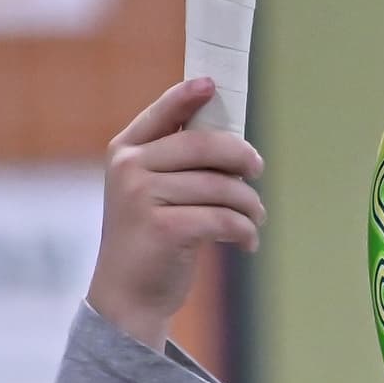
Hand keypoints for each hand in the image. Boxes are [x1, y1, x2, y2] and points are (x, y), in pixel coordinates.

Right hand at [87, 79, 264, 352]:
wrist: (128, 297)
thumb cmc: (151, 242)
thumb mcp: (152, 195)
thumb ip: (177, 165)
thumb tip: (233, 144)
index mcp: (126, 151)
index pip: (162, 112)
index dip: (188, 95)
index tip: (213, 85)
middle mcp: (130, 167)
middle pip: (203, 144)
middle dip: (241, 156)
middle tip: (257, 170)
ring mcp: (142, 196)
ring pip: (221, 186)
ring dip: (250, 204)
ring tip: (255, 220)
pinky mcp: (163, 228)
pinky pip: (223, 219)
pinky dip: (245, 232)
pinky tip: (247, 243)